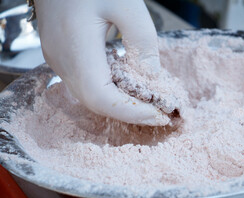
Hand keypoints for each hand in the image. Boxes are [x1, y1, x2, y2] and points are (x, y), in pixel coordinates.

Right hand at [35, 0, 169, 125]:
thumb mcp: (127, 4)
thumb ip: (142, 42)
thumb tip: (152, 77)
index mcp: (75, 47)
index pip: (102, 97)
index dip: (132, 112)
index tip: (159, 115)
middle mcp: (62, 61)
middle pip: (96, 102)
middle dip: (130, 112)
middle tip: (159, 113)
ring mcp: (59, 59)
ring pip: (90, 96)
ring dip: (120, 104)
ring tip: (148, 103)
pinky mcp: (62, 55)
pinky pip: (87, 83)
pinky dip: (111, 91)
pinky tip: (129, 85)